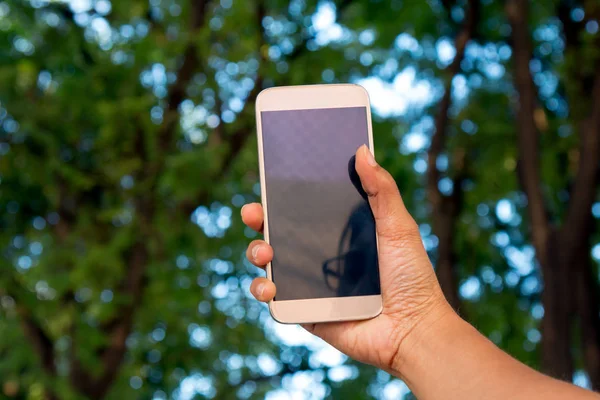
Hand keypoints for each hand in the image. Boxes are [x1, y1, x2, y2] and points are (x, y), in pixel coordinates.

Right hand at [241, 145, 452, 374]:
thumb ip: (381, 189)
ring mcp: (310, 284)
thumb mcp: (398, 226)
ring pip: (270, 263)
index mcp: (339, 232)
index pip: (304, 209)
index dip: (283, 195)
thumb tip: (362, 151)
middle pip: (279, 232)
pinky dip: (263, 290)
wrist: (413, 328)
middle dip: (259, 220)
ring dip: (257, 251)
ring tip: (265, 252)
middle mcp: (320, 255)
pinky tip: (270, 286)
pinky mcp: (305, 310)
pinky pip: (274, 298)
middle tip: (253, 213)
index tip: (269, 180)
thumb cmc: (411, 276)